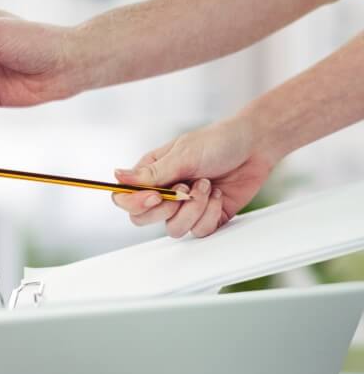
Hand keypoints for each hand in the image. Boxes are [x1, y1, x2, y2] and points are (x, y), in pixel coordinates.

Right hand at [109, 115, 278, 237]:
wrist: (256, 146)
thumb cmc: (218, 142)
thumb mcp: (183, 154)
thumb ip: (151, 173)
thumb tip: (117, 177)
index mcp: (150, 174)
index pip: (124, 198)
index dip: (135, 203)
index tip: (156, 196)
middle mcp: (164, 193)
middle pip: (142, 219)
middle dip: (167, 209)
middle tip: (184, 190)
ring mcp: (184, 208)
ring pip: (173, 228)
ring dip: (193, 209)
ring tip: (206, 186)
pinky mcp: (206, 217)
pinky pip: (199, 231)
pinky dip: (210, 214)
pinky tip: (217, 194)